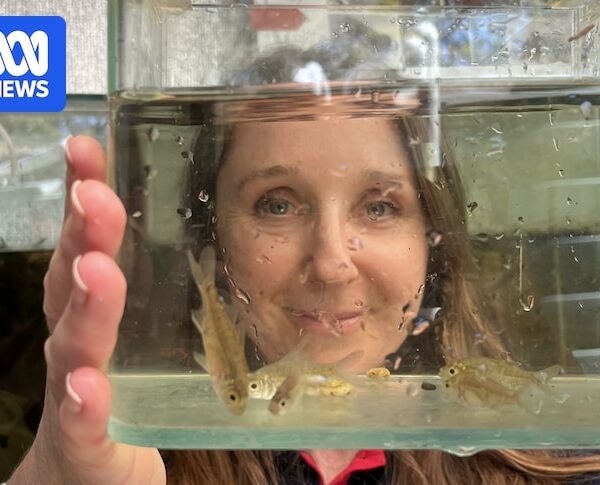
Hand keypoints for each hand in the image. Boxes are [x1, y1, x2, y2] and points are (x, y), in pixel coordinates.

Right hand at [9, 136, 164, 483]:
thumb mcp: (133, 340)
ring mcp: (74, 393)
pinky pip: (82, 422)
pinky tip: (88, 386)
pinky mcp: (86, 442)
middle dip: (82, 236)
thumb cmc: (114, 400)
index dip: (84, 199)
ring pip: (74, 346)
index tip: (89, 148)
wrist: (84, 481)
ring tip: (96, 271)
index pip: (85, 248)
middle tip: (95, 194)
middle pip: (73, 284)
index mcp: (92, 316)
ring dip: (86, 307)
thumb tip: (204, 230)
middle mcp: (76, 345)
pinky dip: (83, 402)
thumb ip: (155, 294)